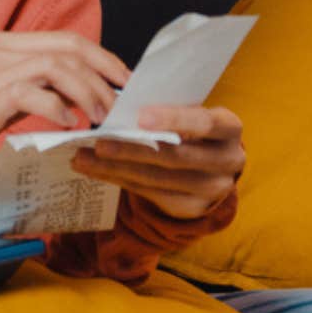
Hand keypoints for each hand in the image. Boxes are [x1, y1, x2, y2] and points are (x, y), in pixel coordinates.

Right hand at [0, 30, 130, 187]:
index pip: (64, 39)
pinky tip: (68, 124)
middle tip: (122, 101)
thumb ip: (27, 90)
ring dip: (88, 91)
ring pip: (56, 66)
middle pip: (67, 47)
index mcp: (0, 45)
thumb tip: (70, 100)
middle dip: (104, 72)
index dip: (101, 56)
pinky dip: (58, 107)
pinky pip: (31, 93)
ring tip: (101, 116)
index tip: (123, 79)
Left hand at [70, 105, 244, 219]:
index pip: (204, 122)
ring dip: (115, 168)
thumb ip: (166, 108)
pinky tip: (93, 169)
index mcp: (229, 128)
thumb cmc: (192, 125)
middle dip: (132, 149)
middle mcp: (227, 162)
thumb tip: (120, 105)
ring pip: (157, 179)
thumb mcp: (190, 111)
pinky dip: (117, 179)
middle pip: (175, 157)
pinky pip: (148, 193)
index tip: (140, 116)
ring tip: (82, 158)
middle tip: (98, 142)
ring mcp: (211, 190)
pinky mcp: (190, 208)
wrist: (212, 163)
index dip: (173, 119)